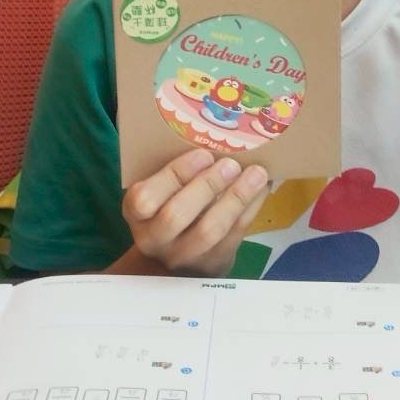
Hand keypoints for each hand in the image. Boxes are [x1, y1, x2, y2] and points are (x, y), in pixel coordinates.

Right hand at [120, 148, 268, 274]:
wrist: (179, 258)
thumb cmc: (170, 207)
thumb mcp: (161, 192)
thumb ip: (175, 172)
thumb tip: (213, 134)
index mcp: (137, 215)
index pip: (144, 199)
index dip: (174, 175)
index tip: (203, 155)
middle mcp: (154, 240)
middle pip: (176, 215)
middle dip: (207, 185)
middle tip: (231, 164)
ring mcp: (183, 256)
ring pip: (209, 230)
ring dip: (235, 198)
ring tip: (255, 174)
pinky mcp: (212, 264)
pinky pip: (234, 235)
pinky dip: (251, 207)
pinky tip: (262, 187)